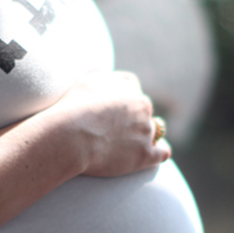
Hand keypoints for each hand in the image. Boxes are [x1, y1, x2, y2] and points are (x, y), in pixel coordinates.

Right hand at [46, 70, 170, 177]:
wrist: (71, 136)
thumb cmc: (73, 107)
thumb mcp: (87, 80)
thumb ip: (104, 78)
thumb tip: (110, 78)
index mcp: (130, 88)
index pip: (132, 86)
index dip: (123, 96)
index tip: (113, 106)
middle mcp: (143, 107)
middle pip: (144, 108)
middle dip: (133, 115)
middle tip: (115, 127)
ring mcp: (145, 131)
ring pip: (154, 130)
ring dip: (144, 134)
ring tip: (130, 143)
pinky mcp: (144, 154)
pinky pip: (162, 152)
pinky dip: (158, 152)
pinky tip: (151, 154)